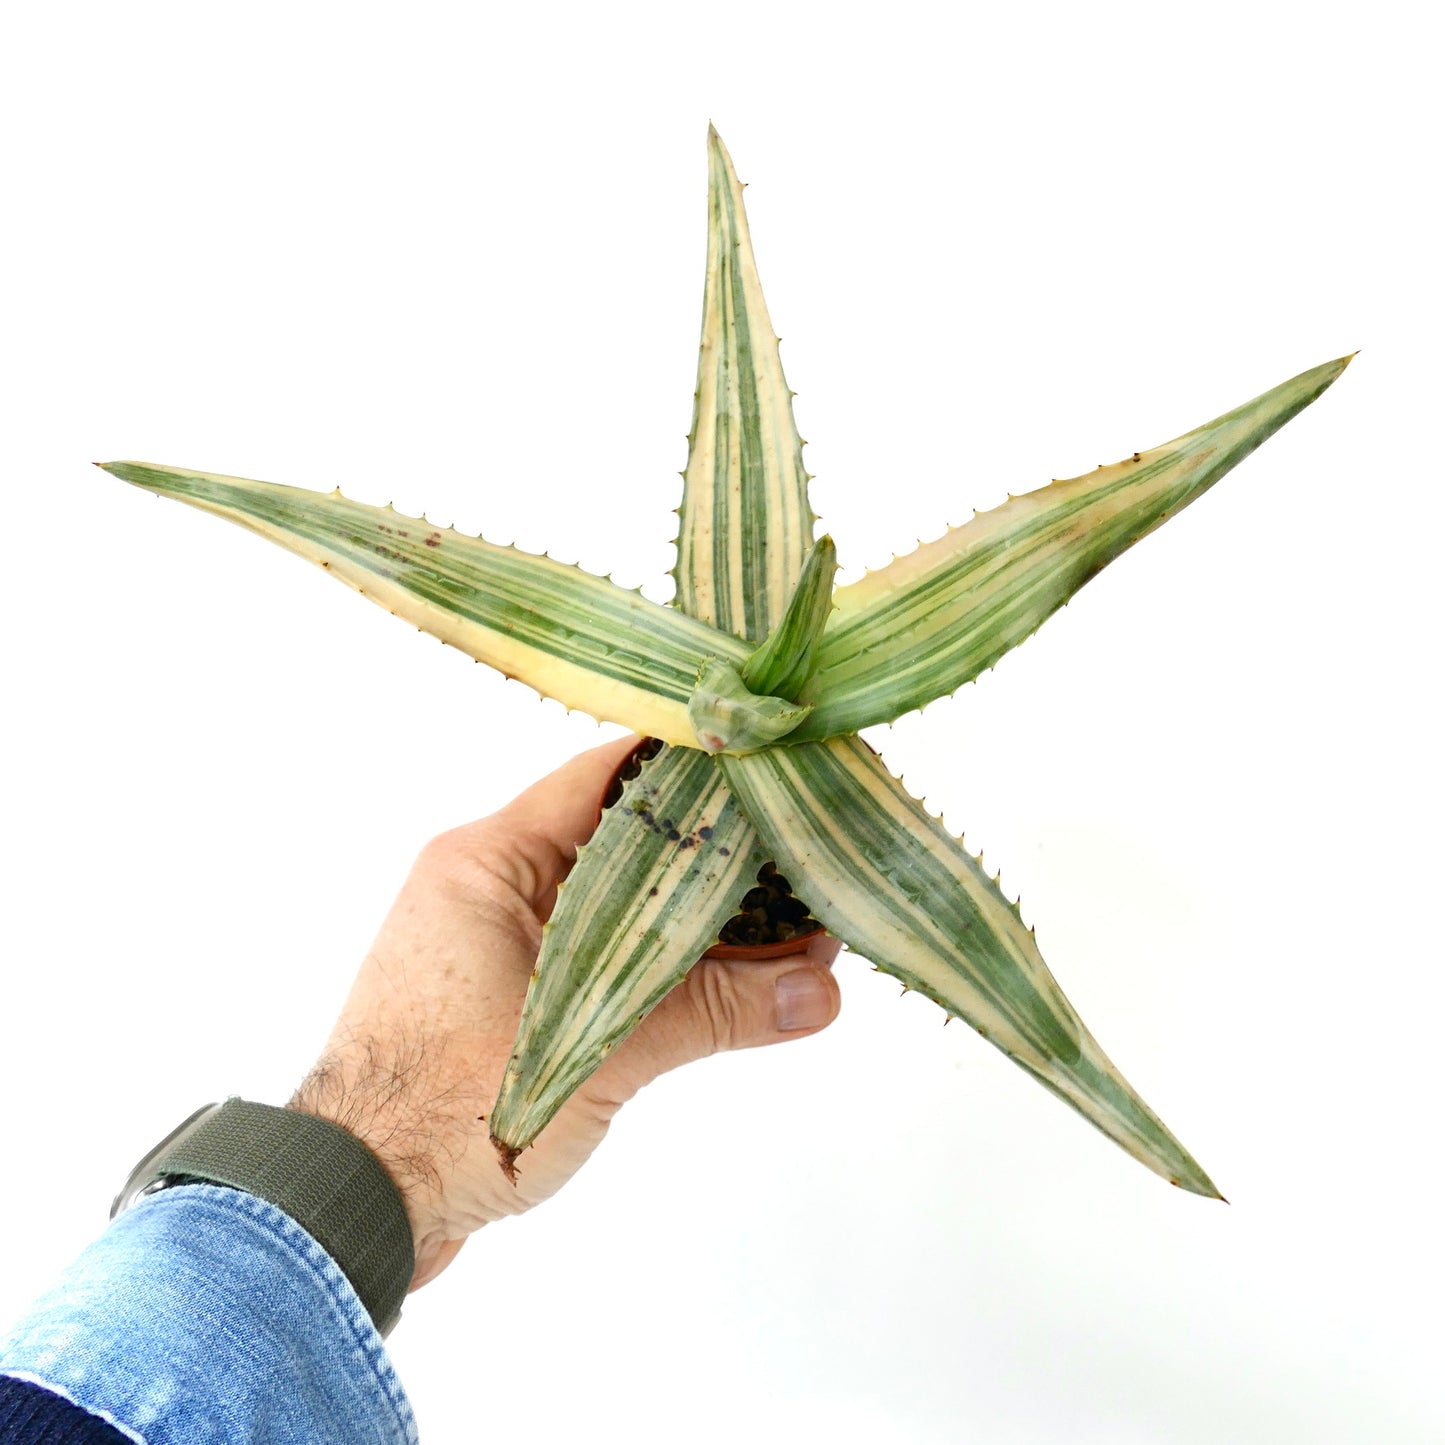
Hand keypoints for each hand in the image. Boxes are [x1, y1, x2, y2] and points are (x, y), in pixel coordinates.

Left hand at [288, 736, 841, 1290]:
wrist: (354, 1208)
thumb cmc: (449, 1108)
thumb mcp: (595, 1049)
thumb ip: (713, 1012)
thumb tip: (824, 990)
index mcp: (490, 860)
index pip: (608, 778)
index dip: (697, 772)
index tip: (777, 774)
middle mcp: (495, 886)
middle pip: (628, 844)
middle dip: (721, 859)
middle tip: (810, 861)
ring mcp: (503, 945)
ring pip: (623, 909)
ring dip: (702, 923)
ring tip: (799, 931)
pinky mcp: (514, 1001)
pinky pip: (606, 961)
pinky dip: (668, 969)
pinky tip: (741, 985)